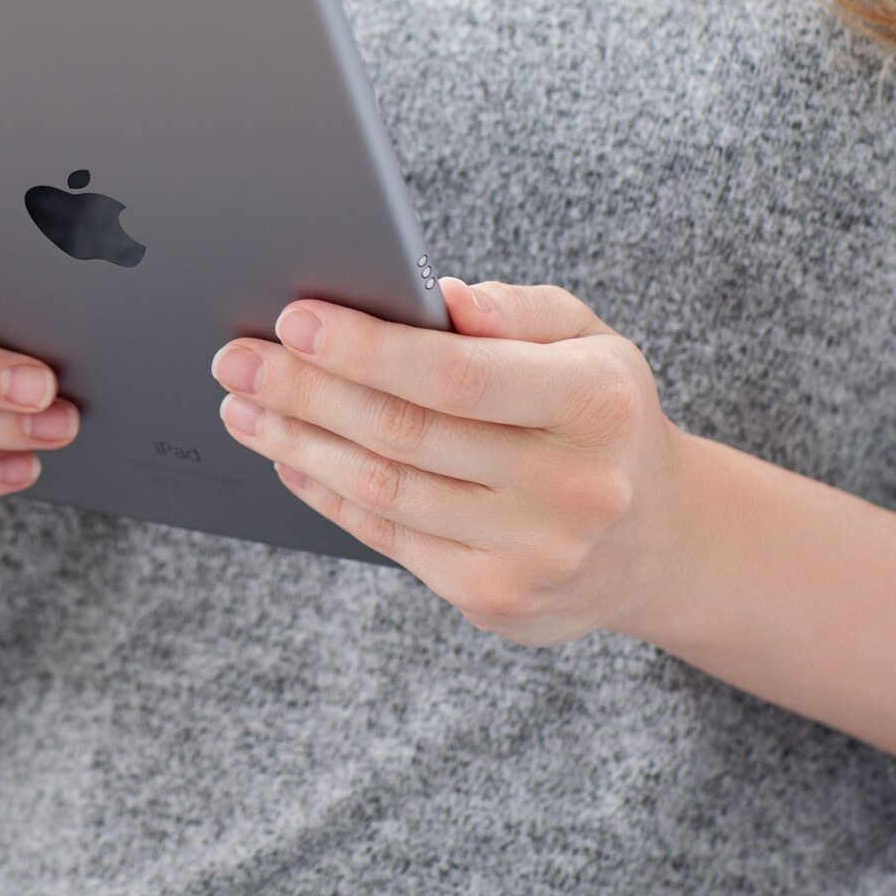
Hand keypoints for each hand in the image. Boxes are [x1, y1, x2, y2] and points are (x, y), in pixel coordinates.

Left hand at [211, 277, 695, 646]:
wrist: (659, 541)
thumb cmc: (601, 417)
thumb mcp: (589, 341)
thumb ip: (518, 310)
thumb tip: (441, 296)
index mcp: (596, 404)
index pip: (457, 375)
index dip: (366, 348)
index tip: (293, 319)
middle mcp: (572, 486)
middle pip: (405, 433)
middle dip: (305, 391)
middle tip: (236, 358)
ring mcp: (534, 554)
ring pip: (385, 490)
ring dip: (297, 443)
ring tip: (242, 405)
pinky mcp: (496, 599)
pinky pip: (388, 537)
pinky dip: (327, 494)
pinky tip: (287, 459)